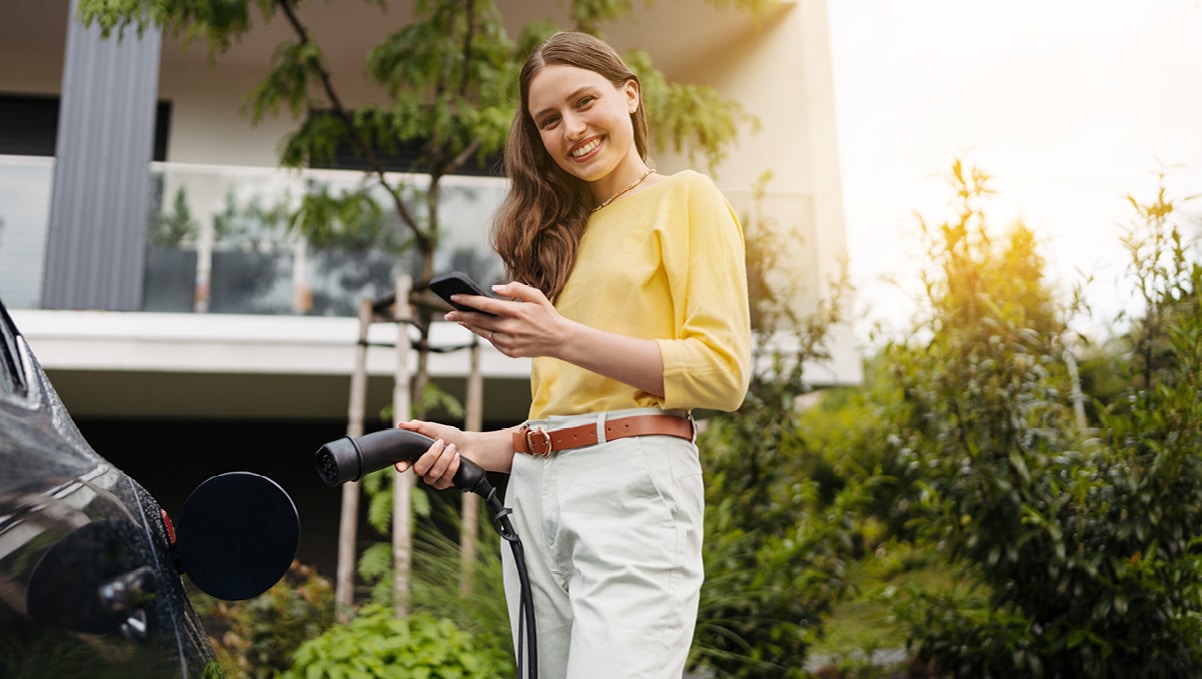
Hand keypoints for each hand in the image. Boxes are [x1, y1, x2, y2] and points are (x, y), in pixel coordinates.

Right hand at [392, 420, 461, 489]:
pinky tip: (457, 458)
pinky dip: (452, 467)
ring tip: (452, 448)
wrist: (469, 446)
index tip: (401, 467)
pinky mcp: (442, 484)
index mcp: (415, 455)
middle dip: (432, 455)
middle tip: (441, 442)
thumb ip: (418, 426)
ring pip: (433, 475)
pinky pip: (443, 480)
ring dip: (445, 459)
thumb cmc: (450, 436)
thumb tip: (401, 424)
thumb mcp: (434, 428)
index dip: (401, 465)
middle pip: (419, 469)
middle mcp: (421, 468)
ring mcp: (431, 477)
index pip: (403, 462)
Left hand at [445, 281, 569, 358]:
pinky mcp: (510, 351)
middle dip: (460, 316)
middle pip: (478, 320)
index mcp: (516, 311)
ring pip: (483, 332)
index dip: (467, 300)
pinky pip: (492, 342)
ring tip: (460, 319)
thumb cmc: (546, 315)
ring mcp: (509, 341)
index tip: (454, 297)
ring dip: (470, 326)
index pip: (485, 304)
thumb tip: (494, 288)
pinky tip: (479, 328)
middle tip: (447, 314)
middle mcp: (510, 327)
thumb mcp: (536, 295)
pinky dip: (485, 334)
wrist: (559, 339)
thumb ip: (515, 288)